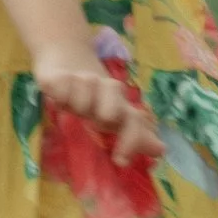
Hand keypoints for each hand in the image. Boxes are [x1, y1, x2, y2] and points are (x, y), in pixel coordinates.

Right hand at [34, 53, 162, 168]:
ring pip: (83, 96)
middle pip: (111, 104)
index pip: (133, 122)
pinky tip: (56, 98)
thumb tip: (162, 151)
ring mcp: (82, 81)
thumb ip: (137, 133)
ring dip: (76, 104)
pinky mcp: (59, 76)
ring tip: (69, 107)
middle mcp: (105, 91)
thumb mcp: (114, 115)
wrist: (66, 56)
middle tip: (97, 121)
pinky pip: (59, 88)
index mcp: (120, 106)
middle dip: (107, 113)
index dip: (131, 140)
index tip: (120, 162)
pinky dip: (58, 95)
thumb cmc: (93, 95)